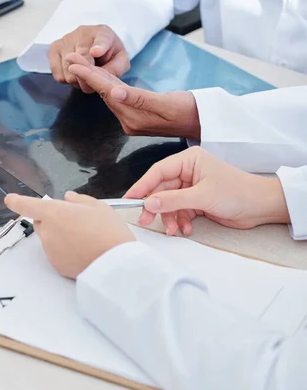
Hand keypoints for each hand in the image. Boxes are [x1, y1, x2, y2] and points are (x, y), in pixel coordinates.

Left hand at [5, 191, 134, 278]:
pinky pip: (57, 253)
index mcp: (55, 213)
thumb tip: (68, 199)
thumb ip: (80, 200)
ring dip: (60, 235)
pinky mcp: (57, 266)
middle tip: (76, 220)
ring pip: (50, 238)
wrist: (115, 265)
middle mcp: (48, 232)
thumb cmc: (109, 231)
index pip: (28, 205)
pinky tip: (84, 250)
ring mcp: (51, 251)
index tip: (9, 199)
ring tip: (85, 237)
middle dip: (52, 219)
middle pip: (41, 222)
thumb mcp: (99, 207)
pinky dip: (65, 250)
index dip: (17, 201)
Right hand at [49, 25, 129, 92]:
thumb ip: (116, 68)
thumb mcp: (120, 60)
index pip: (101, 40)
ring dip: (77, 80)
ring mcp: (65, 39)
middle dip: (88, 77)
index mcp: (103, 33)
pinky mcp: (54, 48)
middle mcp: (82, 32)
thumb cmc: (109, 53)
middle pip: (81, 61)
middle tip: (94, 81)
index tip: (96, 52)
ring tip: (85, 74)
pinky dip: (67, 79)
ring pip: (68, 71)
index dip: (99, 47)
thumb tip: (98, 76)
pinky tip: (74, 72)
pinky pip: (58, 74)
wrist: (95, 44)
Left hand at [67, 53, 200, 138]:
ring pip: (109, 94)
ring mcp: (132, 118)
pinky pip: (118, 97)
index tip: (74, 63)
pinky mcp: (137, 115)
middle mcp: (129, 120)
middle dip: (86, 74)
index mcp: (133, 117)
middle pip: (104, 93)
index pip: (107, 92)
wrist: (204, 123)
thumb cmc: (190, 111)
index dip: (89, 75)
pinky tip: (101, 75)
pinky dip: (107, 83)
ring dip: (94, 77)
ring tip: (80, 62)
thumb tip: (114, 93)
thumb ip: (139, 99)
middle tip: (70, 57)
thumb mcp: (166, 103)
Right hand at [126, 147, 289, 236]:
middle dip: (155, 206)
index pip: (158, 171)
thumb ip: (172, 200)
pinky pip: (180, 210)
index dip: (142, 185)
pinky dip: (181, 221)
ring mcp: (192, 186)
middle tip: (145, 220)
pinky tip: (187, 228)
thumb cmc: (237, 192)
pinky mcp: (197, 200)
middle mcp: (188, 171)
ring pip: (169, 202)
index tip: (129, 199)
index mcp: (189, 159)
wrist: (260, 207)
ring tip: (174, 230)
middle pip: (161, 189)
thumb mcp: (201, 196)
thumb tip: (148, 202)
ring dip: (169, 217)